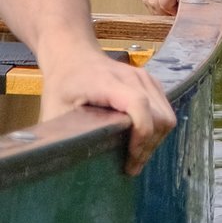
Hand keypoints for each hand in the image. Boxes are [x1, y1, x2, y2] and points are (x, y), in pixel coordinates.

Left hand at [39, 45, 176, 175]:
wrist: (74, 56)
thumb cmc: (63, 84)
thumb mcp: (54, 109)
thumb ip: (64, 134)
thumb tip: (68, 162)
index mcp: (108, 83)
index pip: (139, 105)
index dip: (141, 135)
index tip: (130, 160)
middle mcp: (134, 78)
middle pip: (159, 115)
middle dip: (148, 145)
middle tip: (131, 166)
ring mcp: (145, 79)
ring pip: (166, 115)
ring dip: (155, 140)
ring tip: (135, 157)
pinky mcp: (151, 83)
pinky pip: (165, 109)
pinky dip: (157, 129)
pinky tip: (139, 141)